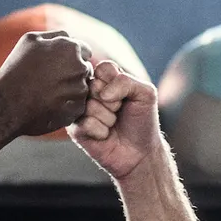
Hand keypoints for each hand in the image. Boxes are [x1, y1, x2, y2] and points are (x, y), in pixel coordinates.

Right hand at [0, 31, 93, 139]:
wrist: (6, 104)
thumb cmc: (16, 70)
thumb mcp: (30, 40)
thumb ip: (55, 36)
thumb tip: (70, 37)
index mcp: (71, 47)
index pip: (85, 51)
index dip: (71, 58)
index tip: (56, 66)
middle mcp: (80, 67)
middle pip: (85, 69)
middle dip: (72, 73)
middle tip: (49, 81)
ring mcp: (80, 90)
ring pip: (81, 88)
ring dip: (70, 90)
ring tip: (46, 93)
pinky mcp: (77, 110)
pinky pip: (77, 106)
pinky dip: (66, 106)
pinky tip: (48, 105)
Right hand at [69, 58, 163, 181]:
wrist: (141, 152)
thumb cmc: (142, 121)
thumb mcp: (145, 93)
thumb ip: (126, 81)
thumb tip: (103, 94)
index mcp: (104, 79)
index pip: (103, 69)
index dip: (117, 84)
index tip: (125, 97)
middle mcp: (89, 92)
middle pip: (94, 86)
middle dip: (113, 102)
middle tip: (119, 112)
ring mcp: (80, 110)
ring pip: (89, 106)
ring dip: (108, 118)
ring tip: (112, 125)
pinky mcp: (75, 129)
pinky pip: (86, 123)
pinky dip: (101, 131)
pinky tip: (105, 136)